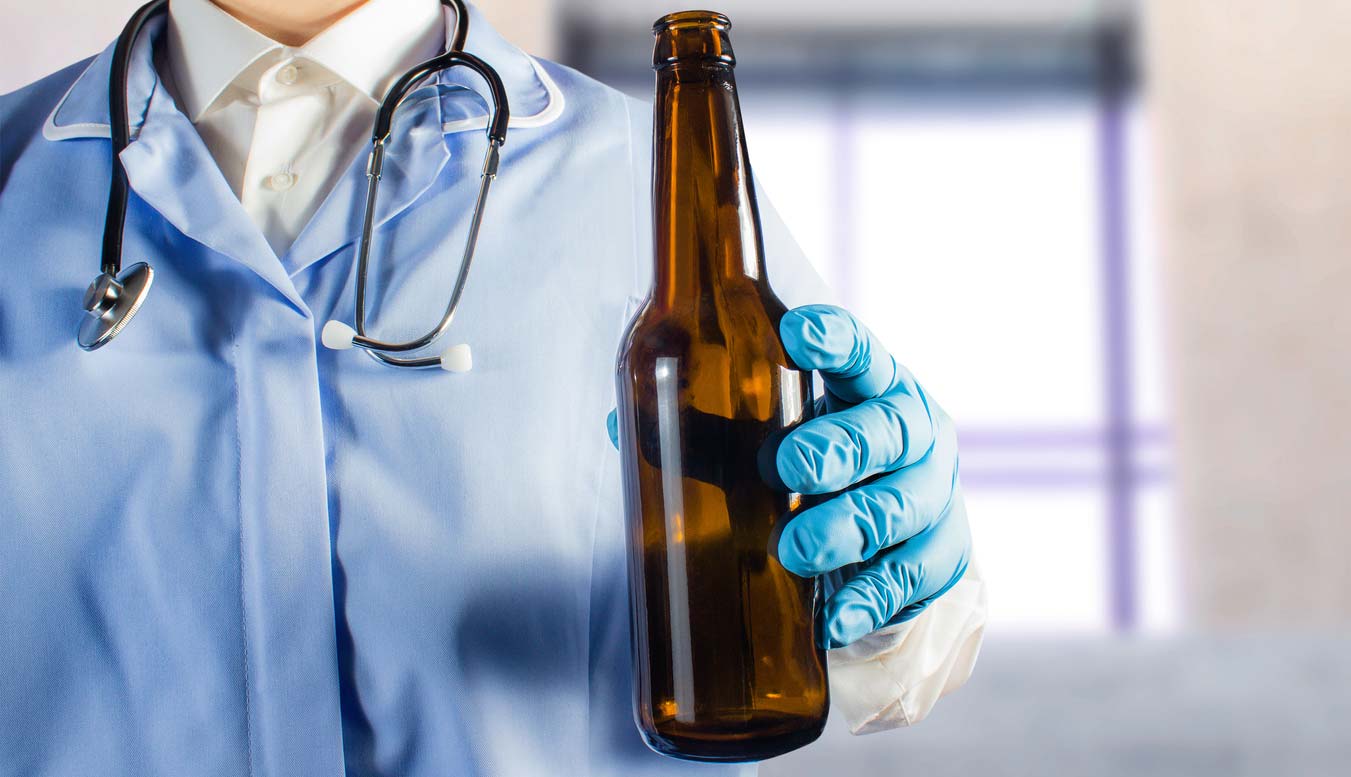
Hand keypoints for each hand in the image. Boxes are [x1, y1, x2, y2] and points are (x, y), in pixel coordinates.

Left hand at [604, 304, 970, 649]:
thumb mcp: (778, 435)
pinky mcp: (943, 556)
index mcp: (873, 385)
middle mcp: (914, 431)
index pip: (861, 352)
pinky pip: (911, 579)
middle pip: (888, 431)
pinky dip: (869, 599)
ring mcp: (933, 494)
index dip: (836, 340)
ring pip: (899, 507)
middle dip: (838, 448)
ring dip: (845, 529)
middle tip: (787, 467)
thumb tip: (622, 422)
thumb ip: (711, 428)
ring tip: (794, 552)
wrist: (898, 531)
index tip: (800, 334)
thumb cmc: (824, 464)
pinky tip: (834, 618)